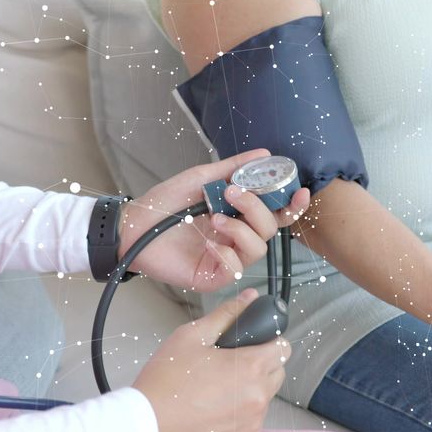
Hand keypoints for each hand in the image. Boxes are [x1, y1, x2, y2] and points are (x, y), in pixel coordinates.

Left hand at [118, 149, 309, 291]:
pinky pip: (235, 269)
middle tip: (233, 194)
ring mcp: (226, 258)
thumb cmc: (164, 203)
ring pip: (258, 249)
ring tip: (215, 218)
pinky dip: (226, 254)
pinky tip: (209, 244)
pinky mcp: (212, 277)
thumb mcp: (201, 179)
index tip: (298, 191)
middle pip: (270, 229)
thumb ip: (233, 168)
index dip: (291, 205)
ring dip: (241, 230)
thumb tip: (264, 154)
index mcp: (238, 215)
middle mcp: (236, 237)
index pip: (275, 213)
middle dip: (257, 209)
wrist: (132, 225)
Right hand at [132, 289, 290, 431]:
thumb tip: (249, 298)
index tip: (253, 342)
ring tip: (218, 387)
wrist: (145, 428)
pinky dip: (240, 413)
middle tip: (230, 363)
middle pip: (277, 372)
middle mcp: (258, 397)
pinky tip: (214, 408)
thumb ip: (226, 314)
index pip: (284, 347)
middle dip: (261, 364)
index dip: (270, 340)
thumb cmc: (165, 382)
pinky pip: (252, 420)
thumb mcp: (192, 336)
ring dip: (251, 389)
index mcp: (251, 367)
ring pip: (265, 397)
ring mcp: (252, 422)